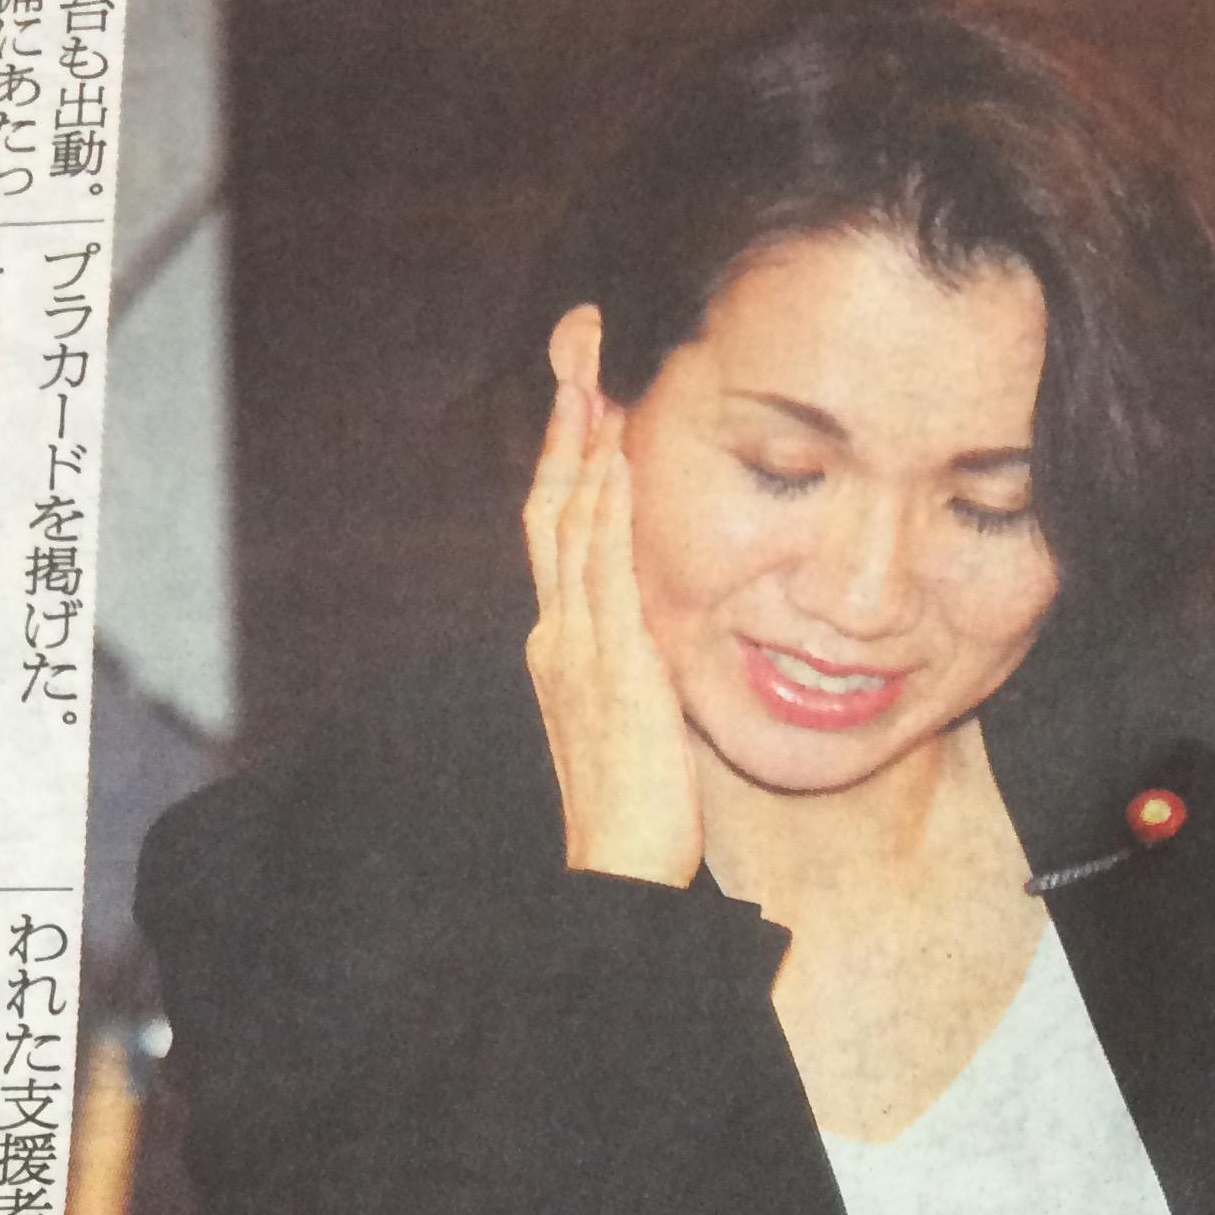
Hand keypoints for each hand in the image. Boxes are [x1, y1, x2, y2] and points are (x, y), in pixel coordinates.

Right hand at [523, 373, 703, 888]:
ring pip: (572, 525)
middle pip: (551, 506)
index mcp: (561, 647)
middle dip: (562, 423)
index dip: (567, 461)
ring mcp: (579, 647)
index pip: (559, 533)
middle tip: (575, 345)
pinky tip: (618, 461)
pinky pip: (605, 572)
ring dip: (582, 444)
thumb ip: (640, 668)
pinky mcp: (612, 666)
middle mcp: (558, 635)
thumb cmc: (636, 810)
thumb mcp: (636, 719)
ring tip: (592, 373)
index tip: (582, 397)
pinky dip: (607, 511)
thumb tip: (663, 635)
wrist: (617, 868)